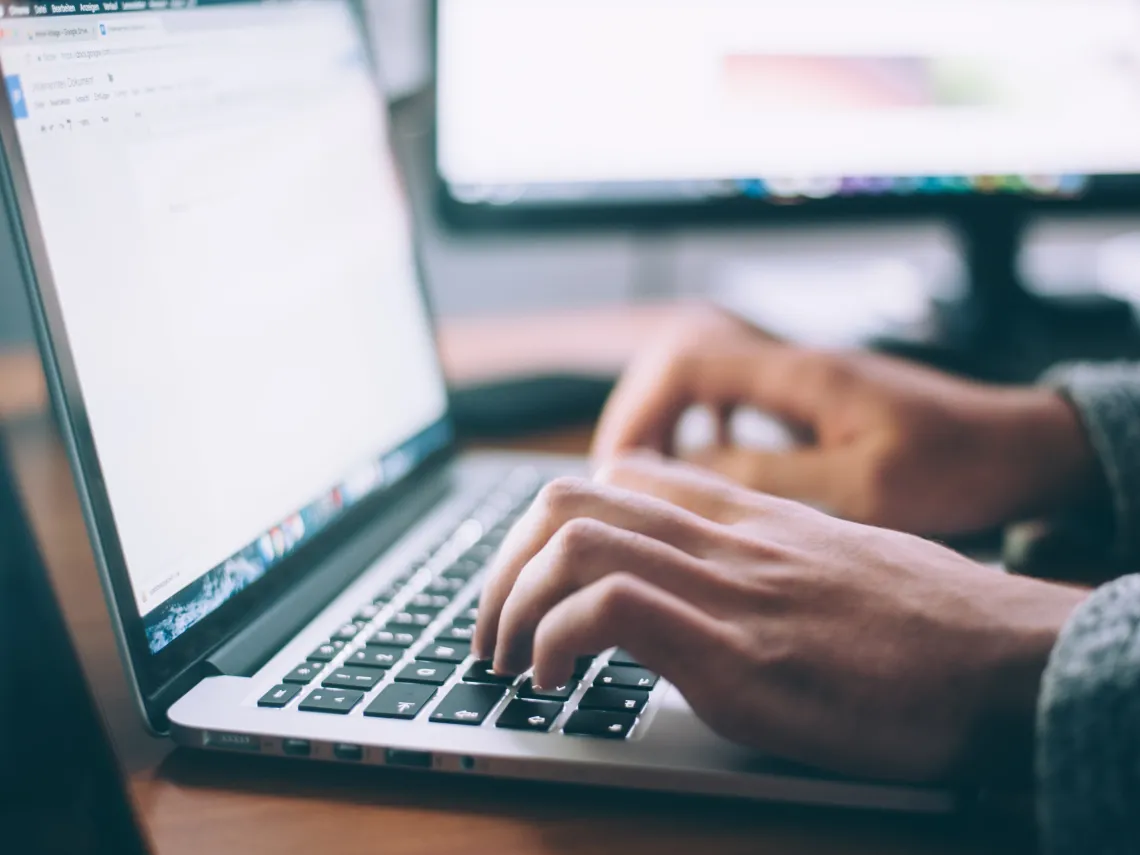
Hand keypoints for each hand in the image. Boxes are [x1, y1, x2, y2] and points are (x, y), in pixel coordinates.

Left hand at [474, 455, 1087, 782]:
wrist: (1007, 660)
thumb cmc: (928, 625)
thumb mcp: (834, 562)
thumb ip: (762, 557)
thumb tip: (708, 582)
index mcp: (744, 518)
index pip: (617, 477)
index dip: (549, 524)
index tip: (530, 578)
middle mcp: (724, 538)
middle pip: (569, 498)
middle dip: (503, 563)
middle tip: (491, 627)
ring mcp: (726, 589)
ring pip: (572, 539)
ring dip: (510, 602)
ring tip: (507, 659)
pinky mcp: (736, 653)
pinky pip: (608, 608)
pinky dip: (554, 639)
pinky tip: (553, 681)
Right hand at [592, 306, 1100, 536]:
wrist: (1020, 447)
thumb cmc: (957, 466)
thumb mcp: (863, 488)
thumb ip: (771, 476)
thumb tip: (688, 472)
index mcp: (801, 374)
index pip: (686, 361)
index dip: (638, 411)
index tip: (620, 468)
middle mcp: (793, 363)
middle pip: (679, 357)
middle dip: (638, 413)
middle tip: (620, 475)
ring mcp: (801, 377)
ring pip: (701, 374)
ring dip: (665, 417)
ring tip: (647, 473)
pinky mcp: (811, 398)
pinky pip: (731, 395)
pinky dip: (701, 423)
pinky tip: (703, 463)